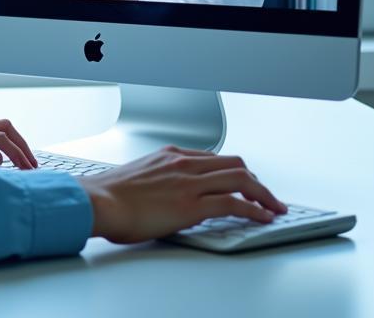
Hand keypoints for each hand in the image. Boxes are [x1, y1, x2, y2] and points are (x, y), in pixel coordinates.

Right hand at [77, 145, 287, 242]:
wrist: (99, 202)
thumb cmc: (110, 195)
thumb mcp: (138, 178)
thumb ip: (159, 180)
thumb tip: (166, 195)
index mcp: (169, 155)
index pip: (213, 158)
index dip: (233, 171)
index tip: (243, 183)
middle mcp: (182, 163)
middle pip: (234, 164)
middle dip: (255, 181)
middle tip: (265, 196)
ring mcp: (189, 182)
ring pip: (240, 179)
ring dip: (263, 194)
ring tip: (274, 208)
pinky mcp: (192, 205)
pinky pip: (234, 203)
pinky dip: (255, 210)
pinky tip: (263, 217)